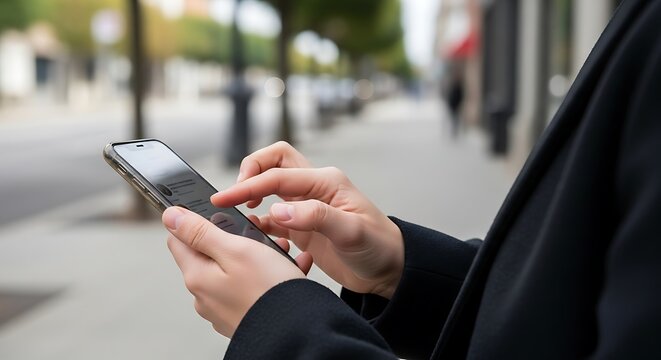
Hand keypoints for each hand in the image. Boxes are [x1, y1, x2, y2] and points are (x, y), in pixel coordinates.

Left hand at [162, 206, 311, 336]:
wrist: (296, 331)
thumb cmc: (268, 290)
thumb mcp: (234, 249)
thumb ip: (200, 232)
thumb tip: (171, 217)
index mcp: (197, 276)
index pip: (178, 240)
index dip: (196, 222)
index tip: (219, 217)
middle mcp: (206, 296)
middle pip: (210, 254)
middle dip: (235, 239)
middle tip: (259, 236)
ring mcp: (224, 308)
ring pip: (235, 270)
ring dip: (256, 257)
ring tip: (280, 254)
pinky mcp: (243, 316)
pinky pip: (250, 288)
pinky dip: (266, 277)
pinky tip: (287, 271)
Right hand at [211, 142, 403, 298]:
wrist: (389, 270)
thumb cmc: (379, 246)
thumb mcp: (352, 231)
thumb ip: (316, 217)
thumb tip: (279, 210)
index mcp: (325, 181)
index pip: (278, 174)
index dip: (248, 184)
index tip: (226, 197)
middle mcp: (314, 188)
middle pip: (273, 164)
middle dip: (250, 174)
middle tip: (231, 197)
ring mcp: (306, 207)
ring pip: (270, 190)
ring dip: (252, 200)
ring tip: (237, 219)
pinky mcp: (302, 227)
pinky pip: (273, 219)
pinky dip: (260, 224)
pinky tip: (256, 237)